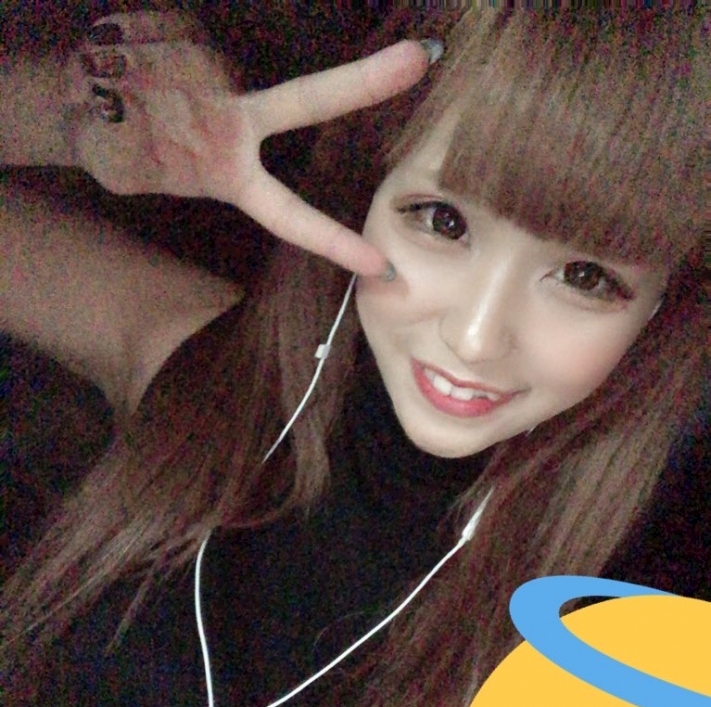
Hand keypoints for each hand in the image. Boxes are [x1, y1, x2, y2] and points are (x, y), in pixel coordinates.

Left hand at [64, 12, 432, 276]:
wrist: (64, 101)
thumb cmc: (119, 147)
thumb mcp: (162, 175)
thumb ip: (213, 160)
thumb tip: (236, 132)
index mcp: (225, 170)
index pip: (290, 213)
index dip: (334, 240)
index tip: (377, 262)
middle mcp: (227, 123)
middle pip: (307, 98)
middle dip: (366, 78)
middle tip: (419, 56)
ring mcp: (210, 72)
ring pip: (224, 61)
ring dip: (194, 66)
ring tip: (149, 83)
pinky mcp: (186, 29)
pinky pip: (198, 31)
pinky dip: (176, 40)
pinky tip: (144, 58)